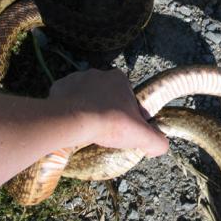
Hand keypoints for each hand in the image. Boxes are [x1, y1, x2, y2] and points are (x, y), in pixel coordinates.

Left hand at [49, 69, 168, 156]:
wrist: (72, 121)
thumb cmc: (110, 123)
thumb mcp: (141, 136)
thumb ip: (157, 141)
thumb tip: (161, 147)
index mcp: (119, 78)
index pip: (128, 96)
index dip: (128, 112)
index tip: (124, 128)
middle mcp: (98, 73)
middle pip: (106, 95)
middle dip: (107, 109)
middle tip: (105, 130)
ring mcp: (77, 78)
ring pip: (86, 95)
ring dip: (88, 108)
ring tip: (87, 128)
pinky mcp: (59, 86)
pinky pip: (66, 97)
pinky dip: (69, 108)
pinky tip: (71, 123)